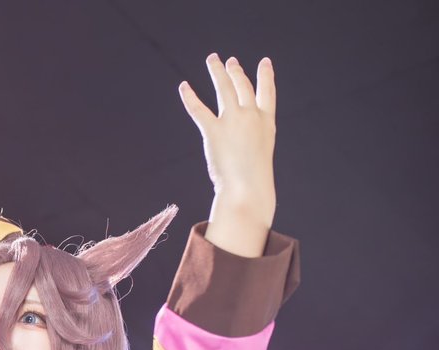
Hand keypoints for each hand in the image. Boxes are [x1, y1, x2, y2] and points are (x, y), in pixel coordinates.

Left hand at [179, 54, 276, 227]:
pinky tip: (184, 86)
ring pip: (224, 88)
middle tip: (229, 61)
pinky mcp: (213, 130)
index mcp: (266, 122)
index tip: (264, 62)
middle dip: (235, 72)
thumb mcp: (259, 153)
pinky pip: (198, 109)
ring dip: (217, 71)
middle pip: (243, 86)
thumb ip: (251, 140)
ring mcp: (232, 121)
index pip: (267, 93)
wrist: (247, 187)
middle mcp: (251, 116)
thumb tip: (241, 143)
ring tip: (212, 59)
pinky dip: (190, 96)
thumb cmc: (254, 178)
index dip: (265, 76)